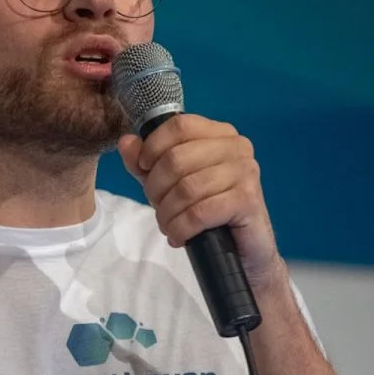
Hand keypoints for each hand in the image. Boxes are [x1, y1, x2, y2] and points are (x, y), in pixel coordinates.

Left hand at [117, 113, 284, 292]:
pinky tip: (179, 237)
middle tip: (159, 207)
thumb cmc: (205, 210)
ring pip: (186, 188)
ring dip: (168, 213)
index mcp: (219, 134)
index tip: (143, 169)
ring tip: (169, 225)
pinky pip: (200, 212)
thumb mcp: (168, 183)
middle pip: (176, 158)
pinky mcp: (247, 200)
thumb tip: (126, 142)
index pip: (179, 125)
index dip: (153, 147)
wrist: (242, 249)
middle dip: (156, 188)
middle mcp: (236, 147)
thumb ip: (145, 162)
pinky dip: (182, 228)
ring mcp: (245, 172)